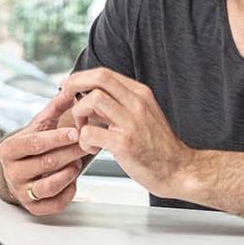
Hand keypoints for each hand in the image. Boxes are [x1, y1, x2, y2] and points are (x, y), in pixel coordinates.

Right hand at [0, 91, 84, 215]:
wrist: (21, 170)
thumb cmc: (33, 145)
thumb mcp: (40, 126)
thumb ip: (54, 108)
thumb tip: (69, 89)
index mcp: (9, 149)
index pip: (34, 143)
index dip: (56, 138)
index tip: (76, 132)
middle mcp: (11, 172)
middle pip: (46, 163)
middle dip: (70, 152)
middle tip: (89, 144)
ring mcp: (21, 192)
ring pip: (50, 185)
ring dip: (70, 172)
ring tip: (78, 161)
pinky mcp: (32, 208)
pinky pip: (54, 203)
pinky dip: (68, 192)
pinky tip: (73, 179)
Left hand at [62, 68, 193, 198]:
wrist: (179, 170)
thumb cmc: (156, 146)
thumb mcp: (141, 116)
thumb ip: (117, 104)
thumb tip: (88, 97)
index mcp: (140, 94)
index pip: (104, 74)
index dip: (81, 78)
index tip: (69, 87)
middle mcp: (137, 103)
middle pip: (99, 78)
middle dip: (74, 84)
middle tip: (64, 97)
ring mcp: (131, 123)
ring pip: (92, 100)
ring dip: (79, 115)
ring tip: (84, 130)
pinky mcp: (125, 143)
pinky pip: (90, 132)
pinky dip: (83, 140)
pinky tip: (92, 149)